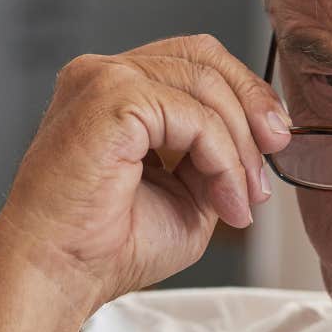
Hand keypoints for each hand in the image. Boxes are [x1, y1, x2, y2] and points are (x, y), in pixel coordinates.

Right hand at [0, 34, 290, 315]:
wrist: (56, 275)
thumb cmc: (103, 248)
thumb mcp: (186, 196)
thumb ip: (217, 159)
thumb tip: (262, 140)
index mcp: (114, 91)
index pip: (193, 61)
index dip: (243, 94)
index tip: (273, 142)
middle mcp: (104, 75)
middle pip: (204, 56)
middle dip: (253, 103)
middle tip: (275, 153)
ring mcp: (104, 79)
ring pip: (205, 84)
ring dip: (239, 147)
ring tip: (240, 201)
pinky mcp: (111, 97)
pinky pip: (193, 116)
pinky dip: (221, 159)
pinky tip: (223, 201)